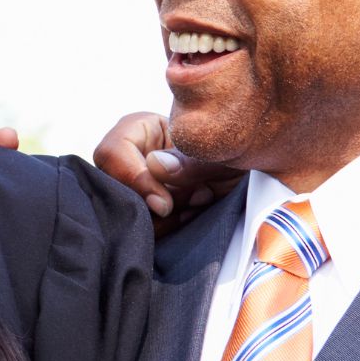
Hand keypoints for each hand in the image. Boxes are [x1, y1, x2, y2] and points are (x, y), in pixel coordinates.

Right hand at [91, 112, 239, 230]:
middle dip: (152, 207)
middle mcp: (127, 158)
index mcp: (137, 130)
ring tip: (197, 203)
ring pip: (126, 214)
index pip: (113, 153)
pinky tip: (191, 215)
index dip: (135, 181)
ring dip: (165, 220)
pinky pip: (141, 229)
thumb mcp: (217, 151)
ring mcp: (133, 186)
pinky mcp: (143, 209)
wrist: (246, 174)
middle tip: (186, 206)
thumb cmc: (231, 150)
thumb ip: (188, 158)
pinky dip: (168, 230)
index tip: (164, 205)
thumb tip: (154, 166)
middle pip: (113, 190)